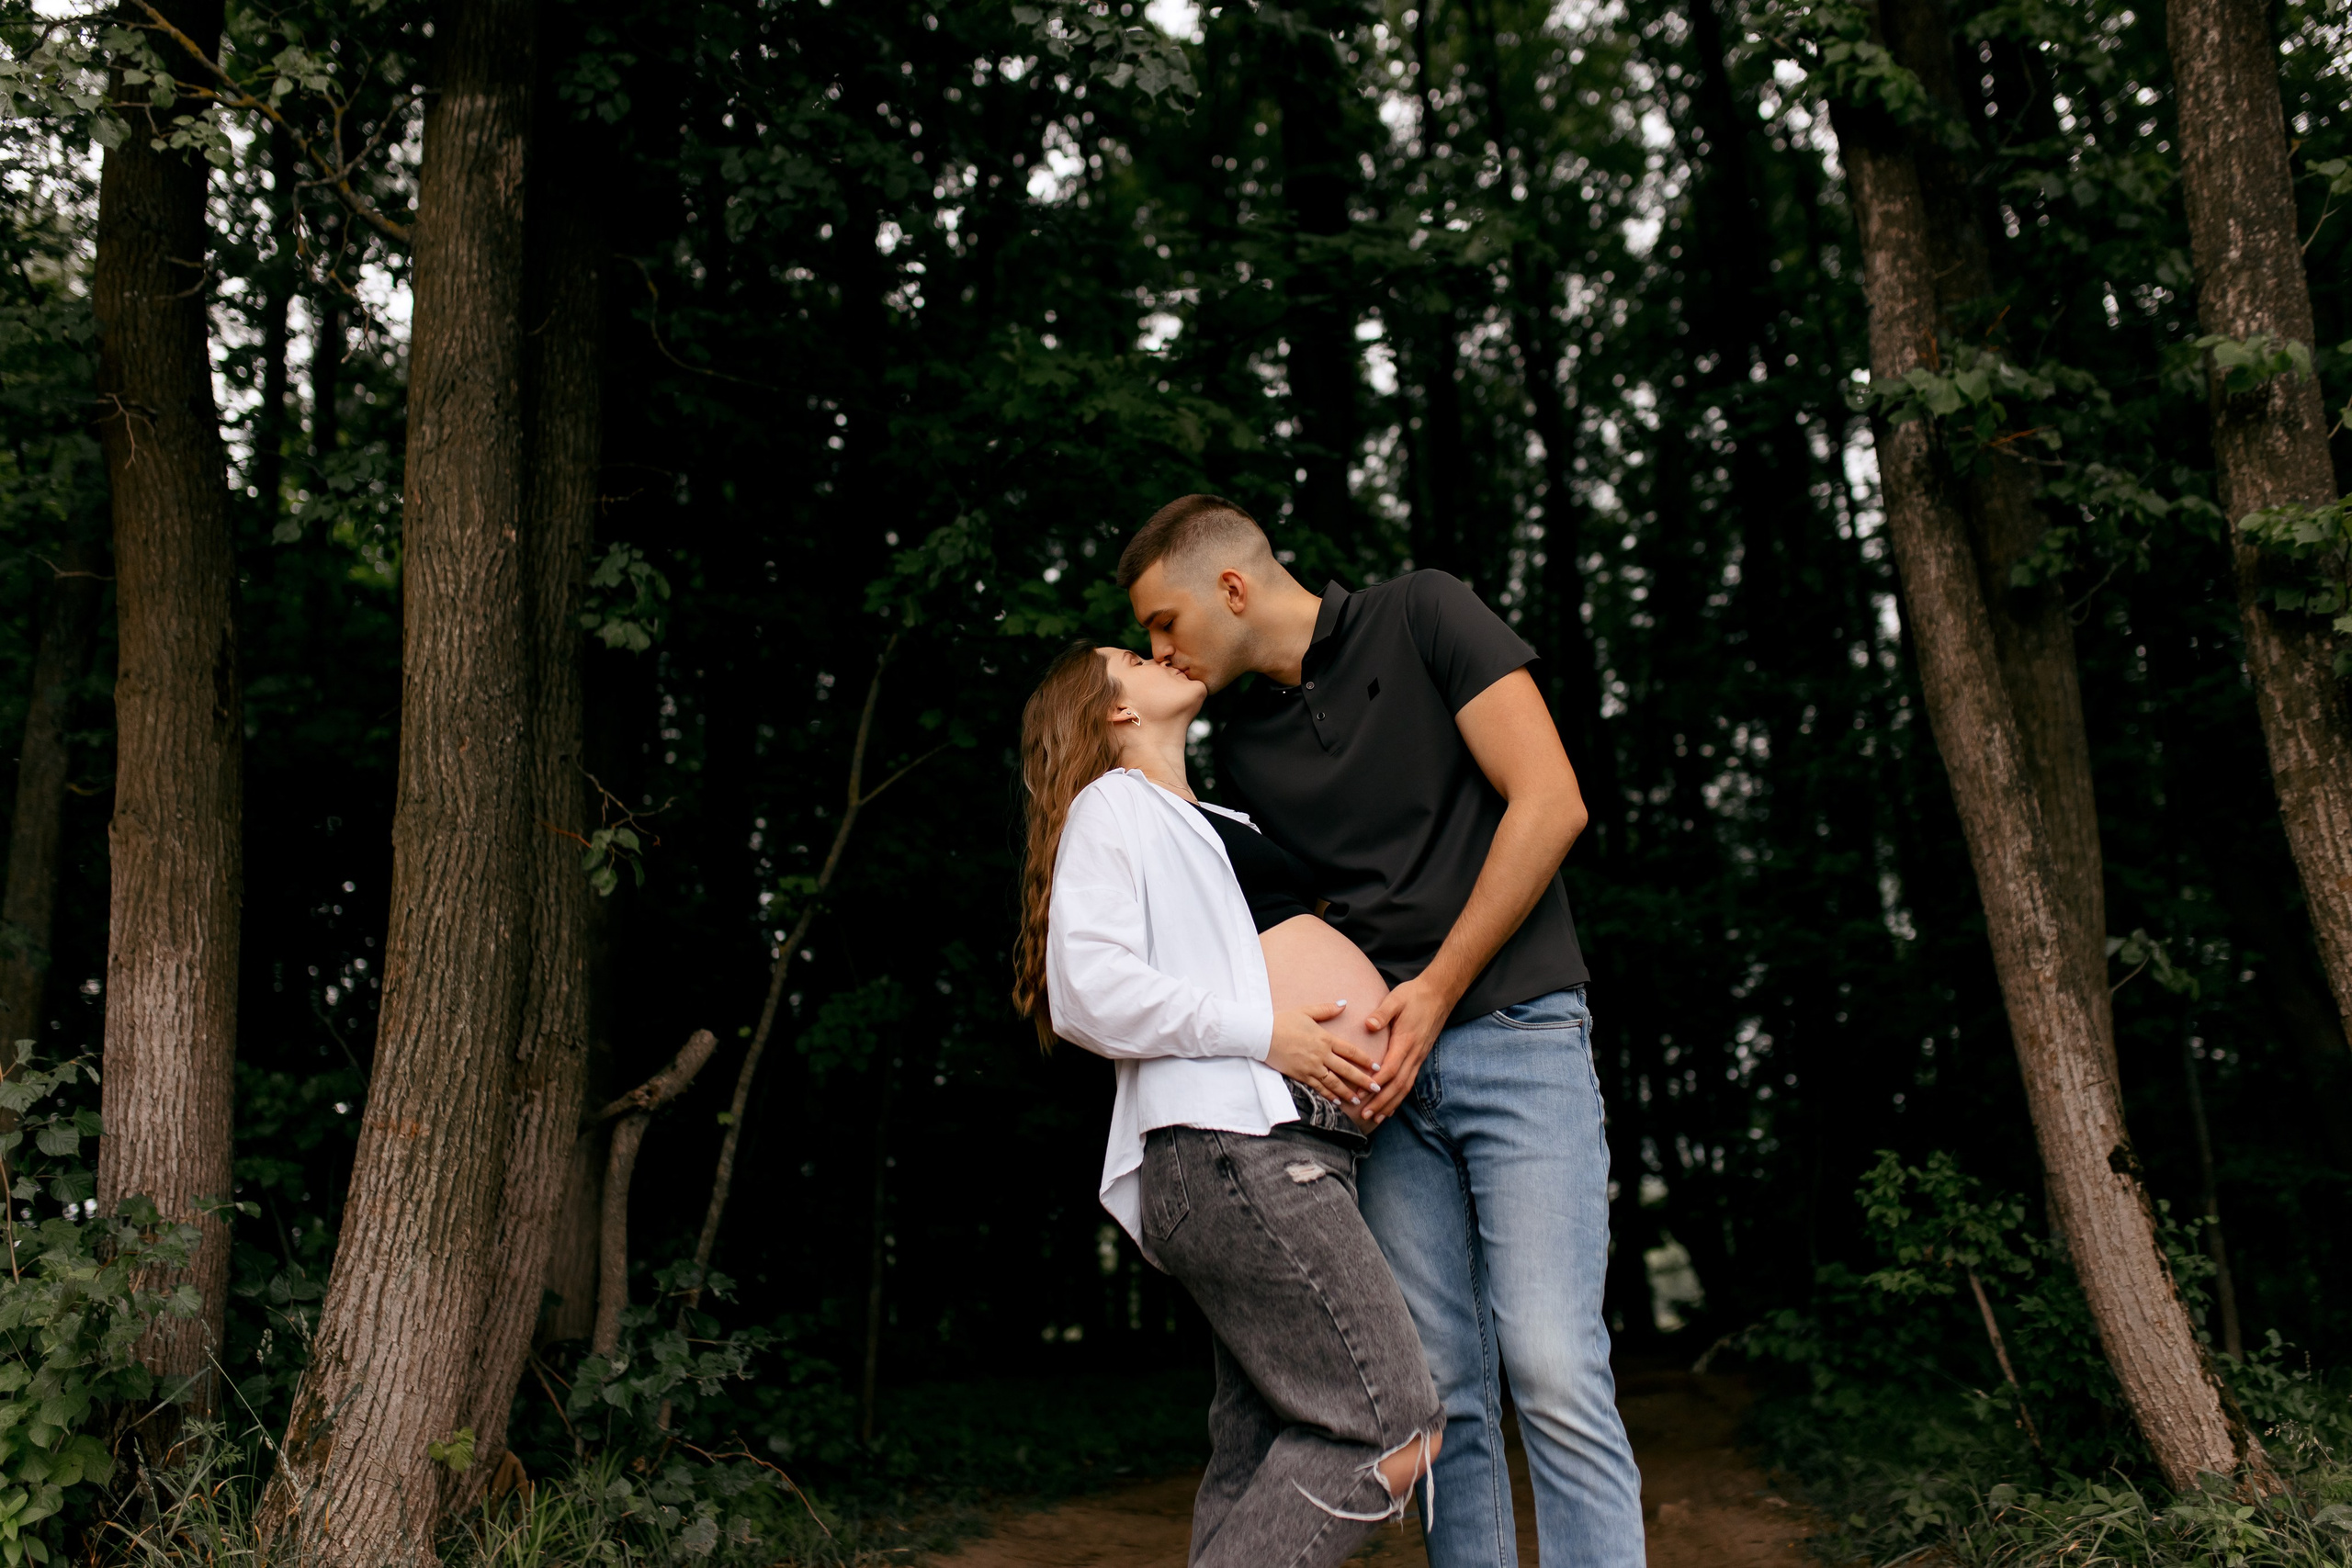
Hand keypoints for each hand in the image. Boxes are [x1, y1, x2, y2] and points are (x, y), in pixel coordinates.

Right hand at [1267, 1000, 1382, 1105]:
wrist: (1261, 1035)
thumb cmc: (1283, 1021)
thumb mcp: (1306, 1011)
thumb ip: (1327, 1009)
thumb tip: (1344, 1003)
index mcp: (1325, 1038)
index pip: (1350, 1051)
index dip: (1365, 1060)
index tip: (1377, 1067)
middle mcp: (1321, 1054)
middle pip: (1346, 1070)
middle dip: (1363, 1080)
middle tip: (1376, 1088)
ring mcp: (1311, 1067)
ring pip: (1334, 1082)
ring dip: (1348, 1092)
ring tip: (1359, 1099)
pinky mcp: (1300, 1075)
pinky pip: (1318, 1088)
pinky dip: (1329, 1095)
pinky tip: (1338, 1101)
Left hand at [1356, 975, 1455, 1124]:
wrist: (1439, 994)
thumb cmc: (1414, 996)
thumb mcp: (1396, 999)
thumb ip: (1382, 1013)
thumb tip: (1369, 1025)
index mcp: (1406, 1041)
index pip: (1391, 1068)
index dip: (1376, 1083)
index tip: (1361, 1094)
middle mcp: (1414, 1053)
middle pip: (1398, 1085)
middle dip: (1382, 1102)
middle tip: (1365, 1115)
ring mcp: (1419, 1057)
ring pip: (1405, 1087)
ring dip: (1391, 1103)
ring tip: (1376, 1117)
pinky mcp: (1420, 1057)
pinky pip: (1409, 1081)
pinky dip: (1400, 1096)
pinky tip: (1391, 1105)